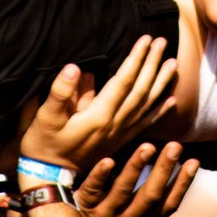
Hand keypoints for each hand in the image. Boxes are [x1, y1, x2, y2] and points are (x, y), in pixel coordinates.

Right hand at [16, 37, 176, 172]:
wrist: (50, 177)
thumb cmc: (43, 144)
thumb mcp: (44, 118)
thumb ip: (60, 93)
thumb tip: (75, 68)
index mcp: (99, 116)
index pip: (124, 81)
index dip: (136, 59)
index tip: (146, 39)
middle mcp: (115, 124)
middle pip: (141, 90)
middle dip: (152, 64)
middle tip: (162, 42)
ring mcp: (120, 134)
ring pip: (147, 105)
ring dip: (161, 83)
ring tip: (173, 64)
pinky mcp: (119, 141)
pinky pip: (145, 124)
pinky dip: (160, 112)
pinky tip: (171, 101)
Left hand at [75, 141, 198, 216]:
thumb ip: (141, 214)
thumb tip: (160, 185)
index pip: (167, 205)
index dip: (182, 185)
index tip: (194, 161)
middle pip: (150, 195)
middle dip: (164, 170)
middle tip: (176, 145)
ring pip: (123, 191)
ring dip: (136, 168)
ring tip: (148, 146)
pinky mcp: (82, 212)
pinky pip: (91, 192)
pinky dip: (100, 177)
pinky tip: (108, 161)